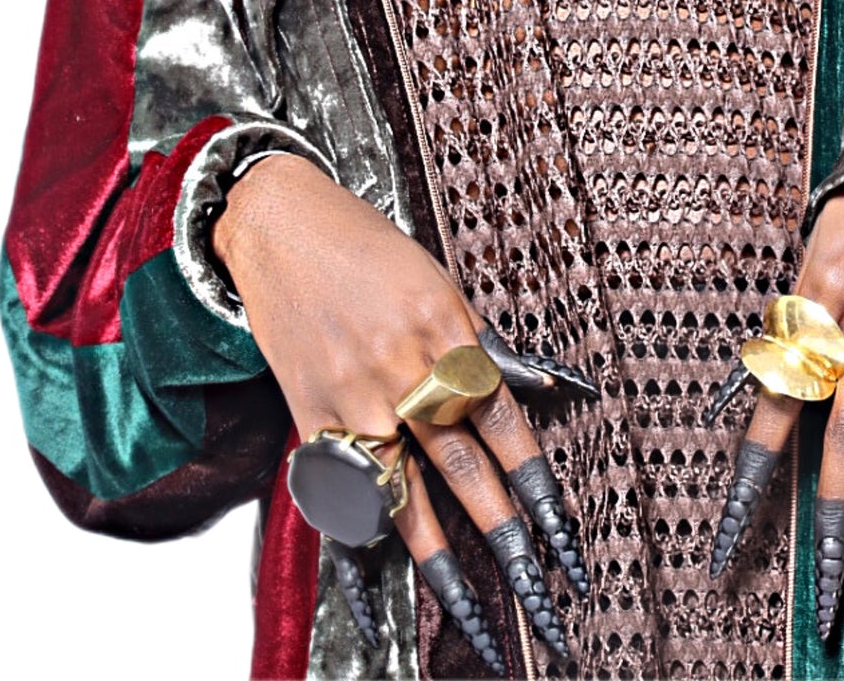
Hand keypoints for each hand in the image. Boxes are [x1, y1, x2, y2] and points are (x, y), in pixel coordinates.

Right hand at [215, 155, 588, 671]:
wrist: (281, 228)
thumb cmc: (366, 249)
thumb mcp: (441, 286)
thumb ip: (482, 347)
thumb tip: (541, 388)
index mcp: (446, 333)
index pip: (503, 423)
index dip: (536, 484)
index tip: (561, 535)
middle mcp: (402, 373)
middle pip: (462, 468)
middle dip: (504, 534)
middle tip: (539, 592)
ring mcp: (353, 402)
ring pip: (404, 496)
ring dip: (442, 561)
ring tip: (475, 614)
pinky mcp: (311, 419)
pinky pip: (343, 495)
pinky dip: (359, 548)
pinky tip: (374, 600)